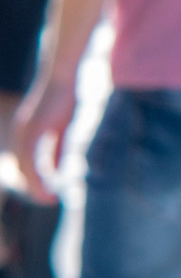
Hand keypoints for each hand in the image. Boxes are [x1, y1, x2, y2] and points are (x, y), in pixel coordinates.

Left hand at [11, 69, 77, 204]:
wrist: (63, 76)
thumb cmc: (64, 98)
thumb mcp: (62, 129)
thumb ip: (59, 149)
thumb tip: (60, 167)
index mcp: (26, 135)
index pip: (26, 165)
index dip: (36, 182)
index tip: (50, 196)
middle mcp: (20, 135)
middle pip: (22, 170)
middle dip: (35, 188)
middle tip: (50, 202)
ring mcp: (23, 133)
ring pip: (25, 168)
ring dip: (36, 186)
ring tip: (49, 199)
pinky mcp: (32, 131)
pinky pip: (32, 159)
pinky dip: (39, 175)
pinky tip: (49, 184)